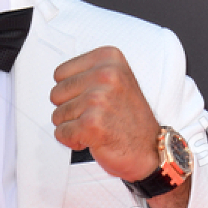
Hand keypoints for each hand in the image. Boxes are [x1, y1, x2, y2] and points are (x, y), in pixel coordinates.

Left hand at [51, 46, 191, 207]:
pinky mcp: (91, 124)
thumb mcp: (115, 80)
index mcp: (109, 58)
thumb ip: (87, 73)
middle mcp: (105, 74)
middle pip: (56, 94)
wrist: (151, 150)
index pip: (60, 73)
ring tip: (98, 126)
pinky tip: (94, 139)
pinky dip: (73, 141)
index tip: (94, 100)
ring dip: (73, 126)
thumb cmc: (129, 118)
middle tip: (96, 116)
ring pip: (57, 115)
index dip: (72, 92)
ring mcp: (98, 99)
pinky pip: (61, 133)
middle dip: (70, 110)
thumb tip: (57, 79)